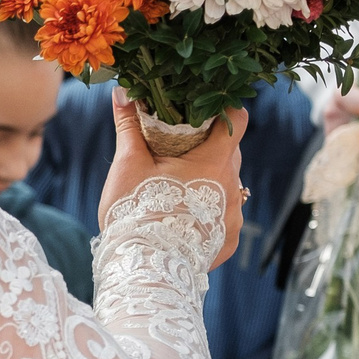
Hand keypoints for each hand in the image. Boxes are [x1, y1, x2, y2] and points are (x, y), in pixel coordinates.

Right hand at [99, 91, 246, 268]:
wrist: (143, 268)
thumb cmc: (135, 211)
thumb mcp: (128, 163)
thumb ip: (129, 125)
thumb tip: (122, 90)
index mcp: (215, 161)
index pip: (237, 120)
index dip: (224, 109)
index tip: (205, 110)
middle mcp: (233, 187)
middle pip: (230, 153)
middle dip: (209, 147)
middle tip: (180, 148)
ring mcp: (234, 218)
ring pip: (228, 187)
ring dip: (209, 182)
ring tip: (179, 189)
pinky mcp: (228, 242)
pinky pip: (224, 219)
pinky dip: (208, 214)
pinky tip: (184, 219)